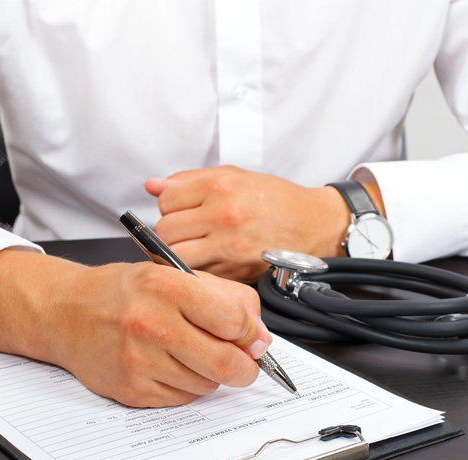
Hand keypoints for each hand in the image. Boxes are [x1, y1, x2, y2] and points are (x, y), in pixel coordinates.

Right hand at [0, 250, 271, 406]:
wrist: (66, 312)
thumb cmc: (124, 292)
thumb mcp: (175, 274)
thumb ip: (226, 298)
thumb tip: (260, 337)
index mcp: (167, 287)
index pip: (234, 321)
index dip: (251, 334)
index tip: (252, 338)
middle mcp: (152, 324)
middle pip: (226, 363)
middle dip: (245, 368)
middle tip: (243, 364)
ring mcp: (139, 361)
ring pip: (207, 386)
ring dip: (210, 376)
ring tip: (191, 355)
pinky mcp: (131, 390)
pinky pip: (181, 399)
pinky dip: (185, 387)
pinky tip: (168, 366)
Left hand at [145, 166, 351, 282]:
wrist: (314, 225)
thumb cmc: (277, 199)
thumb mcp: (234, 176)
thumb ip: (189, 180)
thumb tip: (152, 186)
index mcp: (220, 187)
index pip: (166, 202)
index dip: (169, 208)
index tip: (180, 211)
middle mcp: (223, 216)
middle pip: (165, 233)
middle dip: (168, 235)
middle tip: (183, 234)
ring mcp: (229, 247)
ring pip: (176, 259)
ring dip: (177, 257)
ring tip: (192, 249)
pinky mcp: (236, 271)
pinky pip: (199, 275)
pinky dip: (198, 271)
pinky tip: (209, 261)